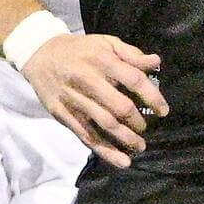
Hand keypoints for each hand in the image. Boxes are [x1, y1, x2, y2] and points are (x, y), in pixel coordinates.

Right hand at [24, 32, 166, 167]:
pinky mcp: (63, 114)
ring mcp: (74, 99)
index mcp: (102, 59)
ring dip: (125, 139)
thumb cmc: (80, 50)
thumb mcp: (106, 42)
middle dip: (137, 122)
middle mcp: (87, 80)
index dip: (152, 97)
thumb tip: (155, 62)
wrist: (40, 54)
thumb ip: (131, 54)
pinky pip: (86, 136)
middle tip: (145, 128)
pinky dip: (105, 151)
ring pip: (103, 124)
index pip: (133, 80)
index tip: (163, 111)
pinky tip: (121, 161)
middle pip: (119, 107)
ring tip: (139, 146)